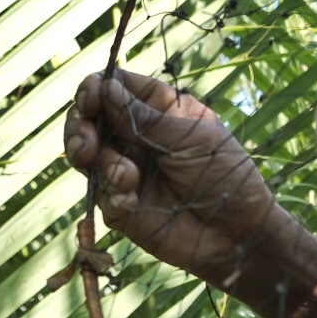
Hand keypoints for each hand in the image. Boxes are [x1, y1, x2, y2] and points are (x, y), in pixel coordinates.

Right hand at [64, 71, 276, 286]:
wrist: (237, 231)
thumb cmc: (225, 174)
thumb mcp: (190, 138)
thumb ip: (143, 117)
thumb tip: (103, 86)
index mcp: (158, 110)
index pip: (113, 87)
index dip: (95, 88)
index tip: (91, 97)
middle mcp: (136, 137)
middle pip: (87, 118)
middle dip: (79, 126)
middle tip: (87, 143)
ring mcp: (125, 170)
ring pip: (85, 154)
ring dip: (95, 160)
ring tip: (125, 175)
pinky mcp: (121, 206)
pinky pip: (99, 192)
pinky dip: (112, 193)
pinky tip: (131, 200)